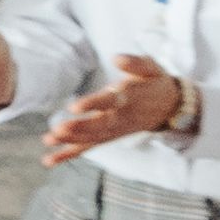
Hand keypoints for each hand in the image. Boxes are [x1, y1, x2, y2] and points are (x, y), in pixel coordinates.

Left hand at [47, 56, 191, 166]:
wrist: (169, 107)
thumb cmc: (154, 83)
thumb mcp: (152, 68)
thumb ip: (136, 63)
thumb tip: (117, 59)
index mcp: (131, 97)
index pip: (111, 101)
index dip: (94, 104)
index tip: (75, 106)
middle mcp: (122, 116)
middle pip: (100, 125)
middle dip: (79, 128)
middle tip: (58, 129)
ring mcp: (116, 129)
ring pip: (93, 137)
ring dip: (70, 140)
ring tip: (49, 140)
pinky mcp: (110, 136)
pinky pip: (90, 146)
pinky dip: (69, 154)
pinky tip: (50, 160)